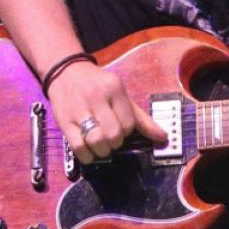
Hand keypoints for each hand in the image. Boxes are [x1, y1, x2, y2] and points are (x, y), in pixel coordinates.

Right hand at [47, 61, 165, 163]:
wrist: (66, 73)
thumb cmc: (98, 86)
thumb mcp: (121, 95)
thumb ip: (142, 118)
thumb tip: (163, 137)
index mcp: (114, 88)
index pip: (128, 123)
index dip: (127, 131)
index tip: (122, 129)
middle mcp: (96, 97)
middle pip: (113, 134)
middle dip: (115, 142)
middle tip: (112, 139)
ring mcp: (79, 109)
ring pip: (97, 141)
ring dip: (102, 150)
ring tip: (101, 145)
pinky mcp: (64, 121)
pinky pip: (78, 147)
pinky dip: (87, 155)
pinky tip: (89, 151)